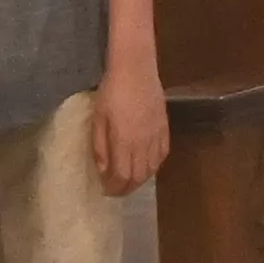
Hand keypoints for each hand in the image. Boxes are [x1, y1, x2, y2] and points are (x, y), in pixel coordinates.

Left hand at [94, 59, 168, 198]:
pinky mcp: (166, 129)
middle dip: (127, 187)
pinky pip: (163, 155)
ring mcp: (157, 136)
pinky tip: (146, 166)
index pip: (122, 175)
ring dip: (141, 179)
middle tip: (117, 190)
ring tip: (129, 181)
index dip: (115, 187)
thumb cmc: (111, 93)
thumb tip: (102, 171)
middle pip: (139, 175)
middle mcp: (144, 144)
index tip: (106, 191)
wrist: (136, 71)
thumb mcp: (97, 119)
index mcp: (124, 142)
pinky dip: (154, 166)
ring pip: (152, 168)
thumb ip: (100, 146)